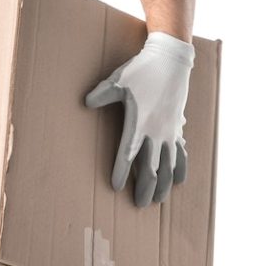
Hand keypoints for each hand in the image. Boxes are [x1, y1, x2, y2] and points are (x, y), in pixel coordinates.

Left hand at [84, 31, 194, 208]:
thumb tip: (85, 103)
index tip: (117, 187)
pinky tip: (180, 180)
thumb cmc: (141, 71)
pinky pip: (181, 153)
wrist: (171, 60)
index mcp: (139, 124)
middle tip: (139, 204)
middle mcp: (156, 132)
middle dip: (146, 188)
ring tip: (159, 201)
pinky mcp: (178, 127)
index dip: (123, 172)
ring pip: (169, 166)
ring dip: (166, 185)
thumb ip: (100, 95)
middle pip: (153, 168)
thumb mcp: (117, 81)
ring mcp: (170, 131)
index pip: (128, 155)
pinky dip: (181, 168)